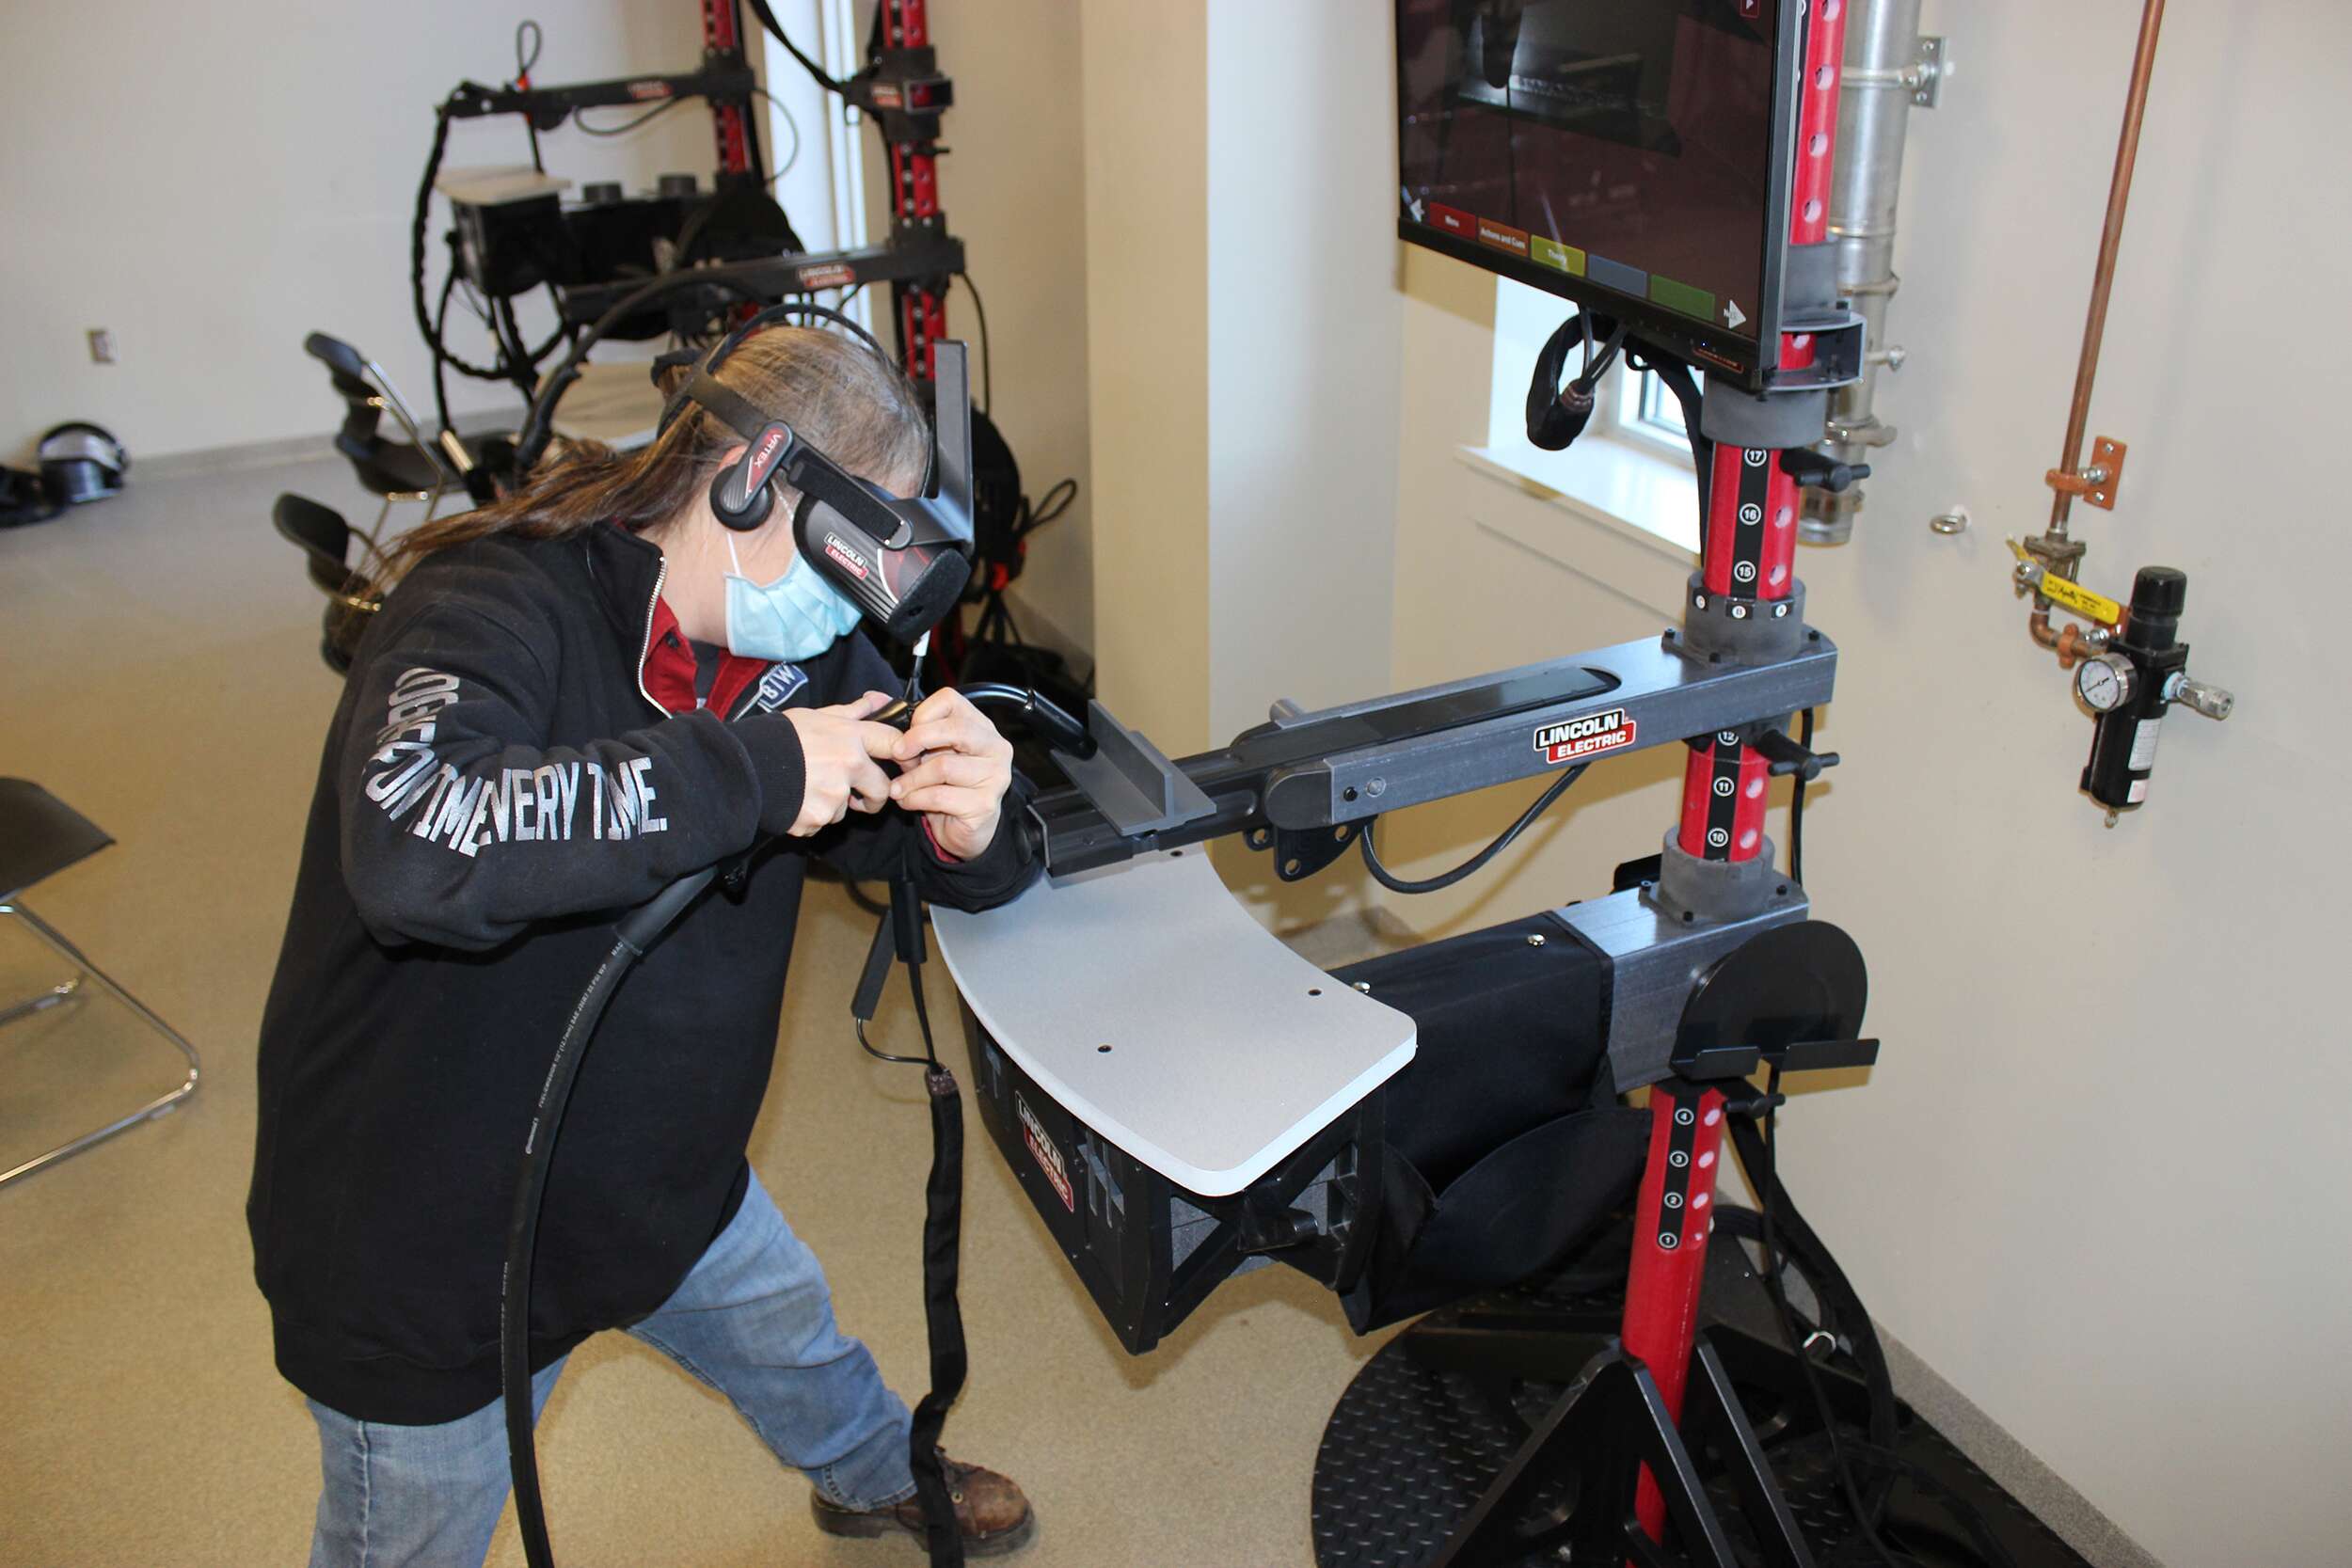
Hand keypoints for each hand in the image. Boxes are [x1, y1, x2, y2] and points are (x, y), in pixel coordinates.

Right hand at [780, 693, 900, 836]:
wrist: (743, 765)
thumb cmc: (778, 737)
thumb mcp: (815, 716)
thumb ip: (850, 713)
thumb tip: (876, 700)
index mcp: (850, 736)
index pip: (893, 743)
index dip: (905, 755)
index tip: (904, 765)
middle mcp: (848, 765)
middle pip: (881, 789)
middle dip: (874, 797)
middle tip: (862, 798)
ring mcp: (834, 794)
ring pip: (846, 808)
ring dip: (833, 804)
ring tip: (806, 788)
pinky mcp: (818, 817)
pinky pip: (822, 821)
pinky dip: (812, 816)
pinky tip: (795, 801)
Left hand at [888, 688, 1014, 860]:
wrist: (963, 829)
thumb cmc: (945, 785)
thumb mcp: (927, 752)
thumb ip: (907, 727)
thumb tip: (872, 698)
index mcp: (982, 727)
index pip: (951, 700)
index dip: (922, 714)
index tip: (907, 734)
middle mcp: (995, 748)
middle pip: (955, 729)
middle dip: (917, 739)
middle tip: (897, 754)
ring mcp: (995, 777)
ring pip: (943, 766)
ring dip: (911, 779)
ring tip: (897, 788)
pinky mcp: (985, 805)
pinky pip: (940, 796)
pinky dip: (915, 799)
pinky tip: (907, 801)